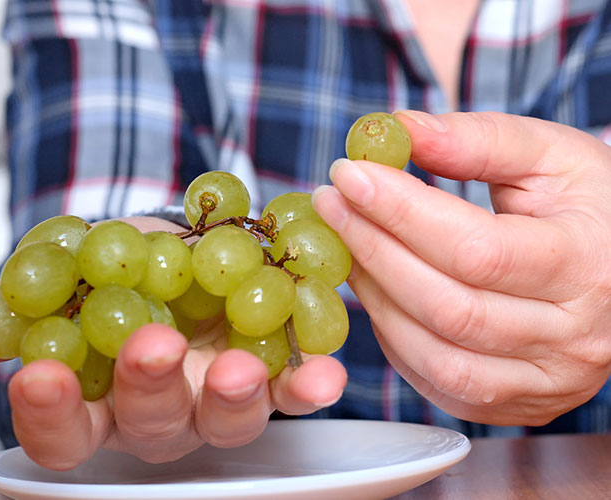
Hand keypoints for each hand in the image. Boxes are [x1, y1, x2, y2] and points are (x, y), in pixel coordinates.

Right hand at [0, 216, 345, 469]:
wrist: (193, 245)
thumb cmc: (128, 265)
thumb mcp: (73, 265)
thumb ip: (22, 298)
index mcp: (103, 396)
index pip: (65, 430)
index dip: (51, 412)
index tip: (44, 376)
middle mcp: (163, 411)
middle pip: (151, 426)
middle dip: (149, 390)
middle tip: (152, 348)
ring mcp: (222, 399)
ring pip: (226, 421)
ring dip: (232, 397)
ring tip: (236, 366)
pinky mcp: (275, 377)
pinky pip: (292, 391)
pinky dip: (307, 385)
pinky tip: (323, 372)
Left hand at [312, 111, 610, 425]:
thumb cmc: (589, 204)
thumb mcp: (551, 155)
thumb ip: (478, 139)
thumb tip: (397, 131)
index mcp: (587, 264)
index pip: (477, 248)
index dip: (401, 213)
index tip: (349, 175)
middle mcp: (573, 336)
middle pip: (450, 306)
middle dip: (374, 251)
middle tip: (331, 206)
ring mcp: (545, 379)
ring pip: (437, 355)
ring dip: (375, 299)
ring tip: (345, 248)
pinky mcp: (518, 402)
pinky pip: (438, 382)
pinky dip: (394, 339)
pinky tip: (377, 293)